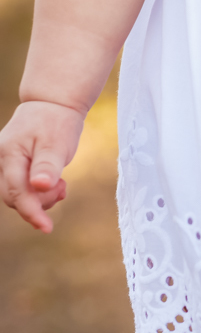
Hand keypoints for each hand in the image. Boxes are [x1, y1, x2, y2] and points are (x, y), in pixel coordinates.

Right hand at [0, 99, 85, 231]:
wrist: (52, 104)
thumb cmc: (56, 122)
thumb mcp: (57, 142)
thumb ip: (47, 165)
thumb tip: (39, 186)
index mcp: (9, 153)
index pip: (17, 192)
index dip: (31, 212)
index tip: (47, 228)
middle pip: (13, 197)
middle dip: (39, 202)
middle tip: (63, 188)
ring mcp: (2, 163)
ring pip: (16, 195)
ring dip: (39, 198)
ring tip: (61, 184)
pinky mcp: (10, 166)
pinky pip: (19, 188)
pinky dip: (36, 192)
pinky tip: (54, 184)